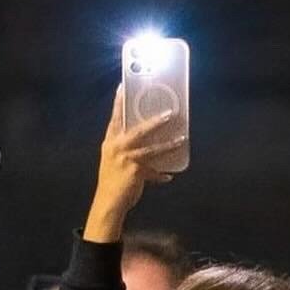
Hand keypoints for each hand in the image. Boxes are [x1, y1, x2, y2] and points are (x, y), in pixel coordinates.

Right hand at [82, 86, 187, 242]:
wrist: (108, 202)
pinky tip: (169, 176)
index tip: (123, 86)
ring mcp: (126, 159)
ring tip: (181, 138)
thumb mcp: (115, 161)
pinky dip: (161, 174)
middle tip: (169, 113)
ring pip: (152, 148)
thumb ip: (127, 150)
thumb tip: (144, 145)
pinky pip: (154, 171)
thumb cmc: (112, 182)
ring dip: (168, 143)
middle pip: (138, 129)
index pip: (116, 118)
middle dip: (154, 121)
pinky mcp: (136, 172)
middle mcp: (117, 147)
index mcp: (111, 142)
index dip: (119, 102)